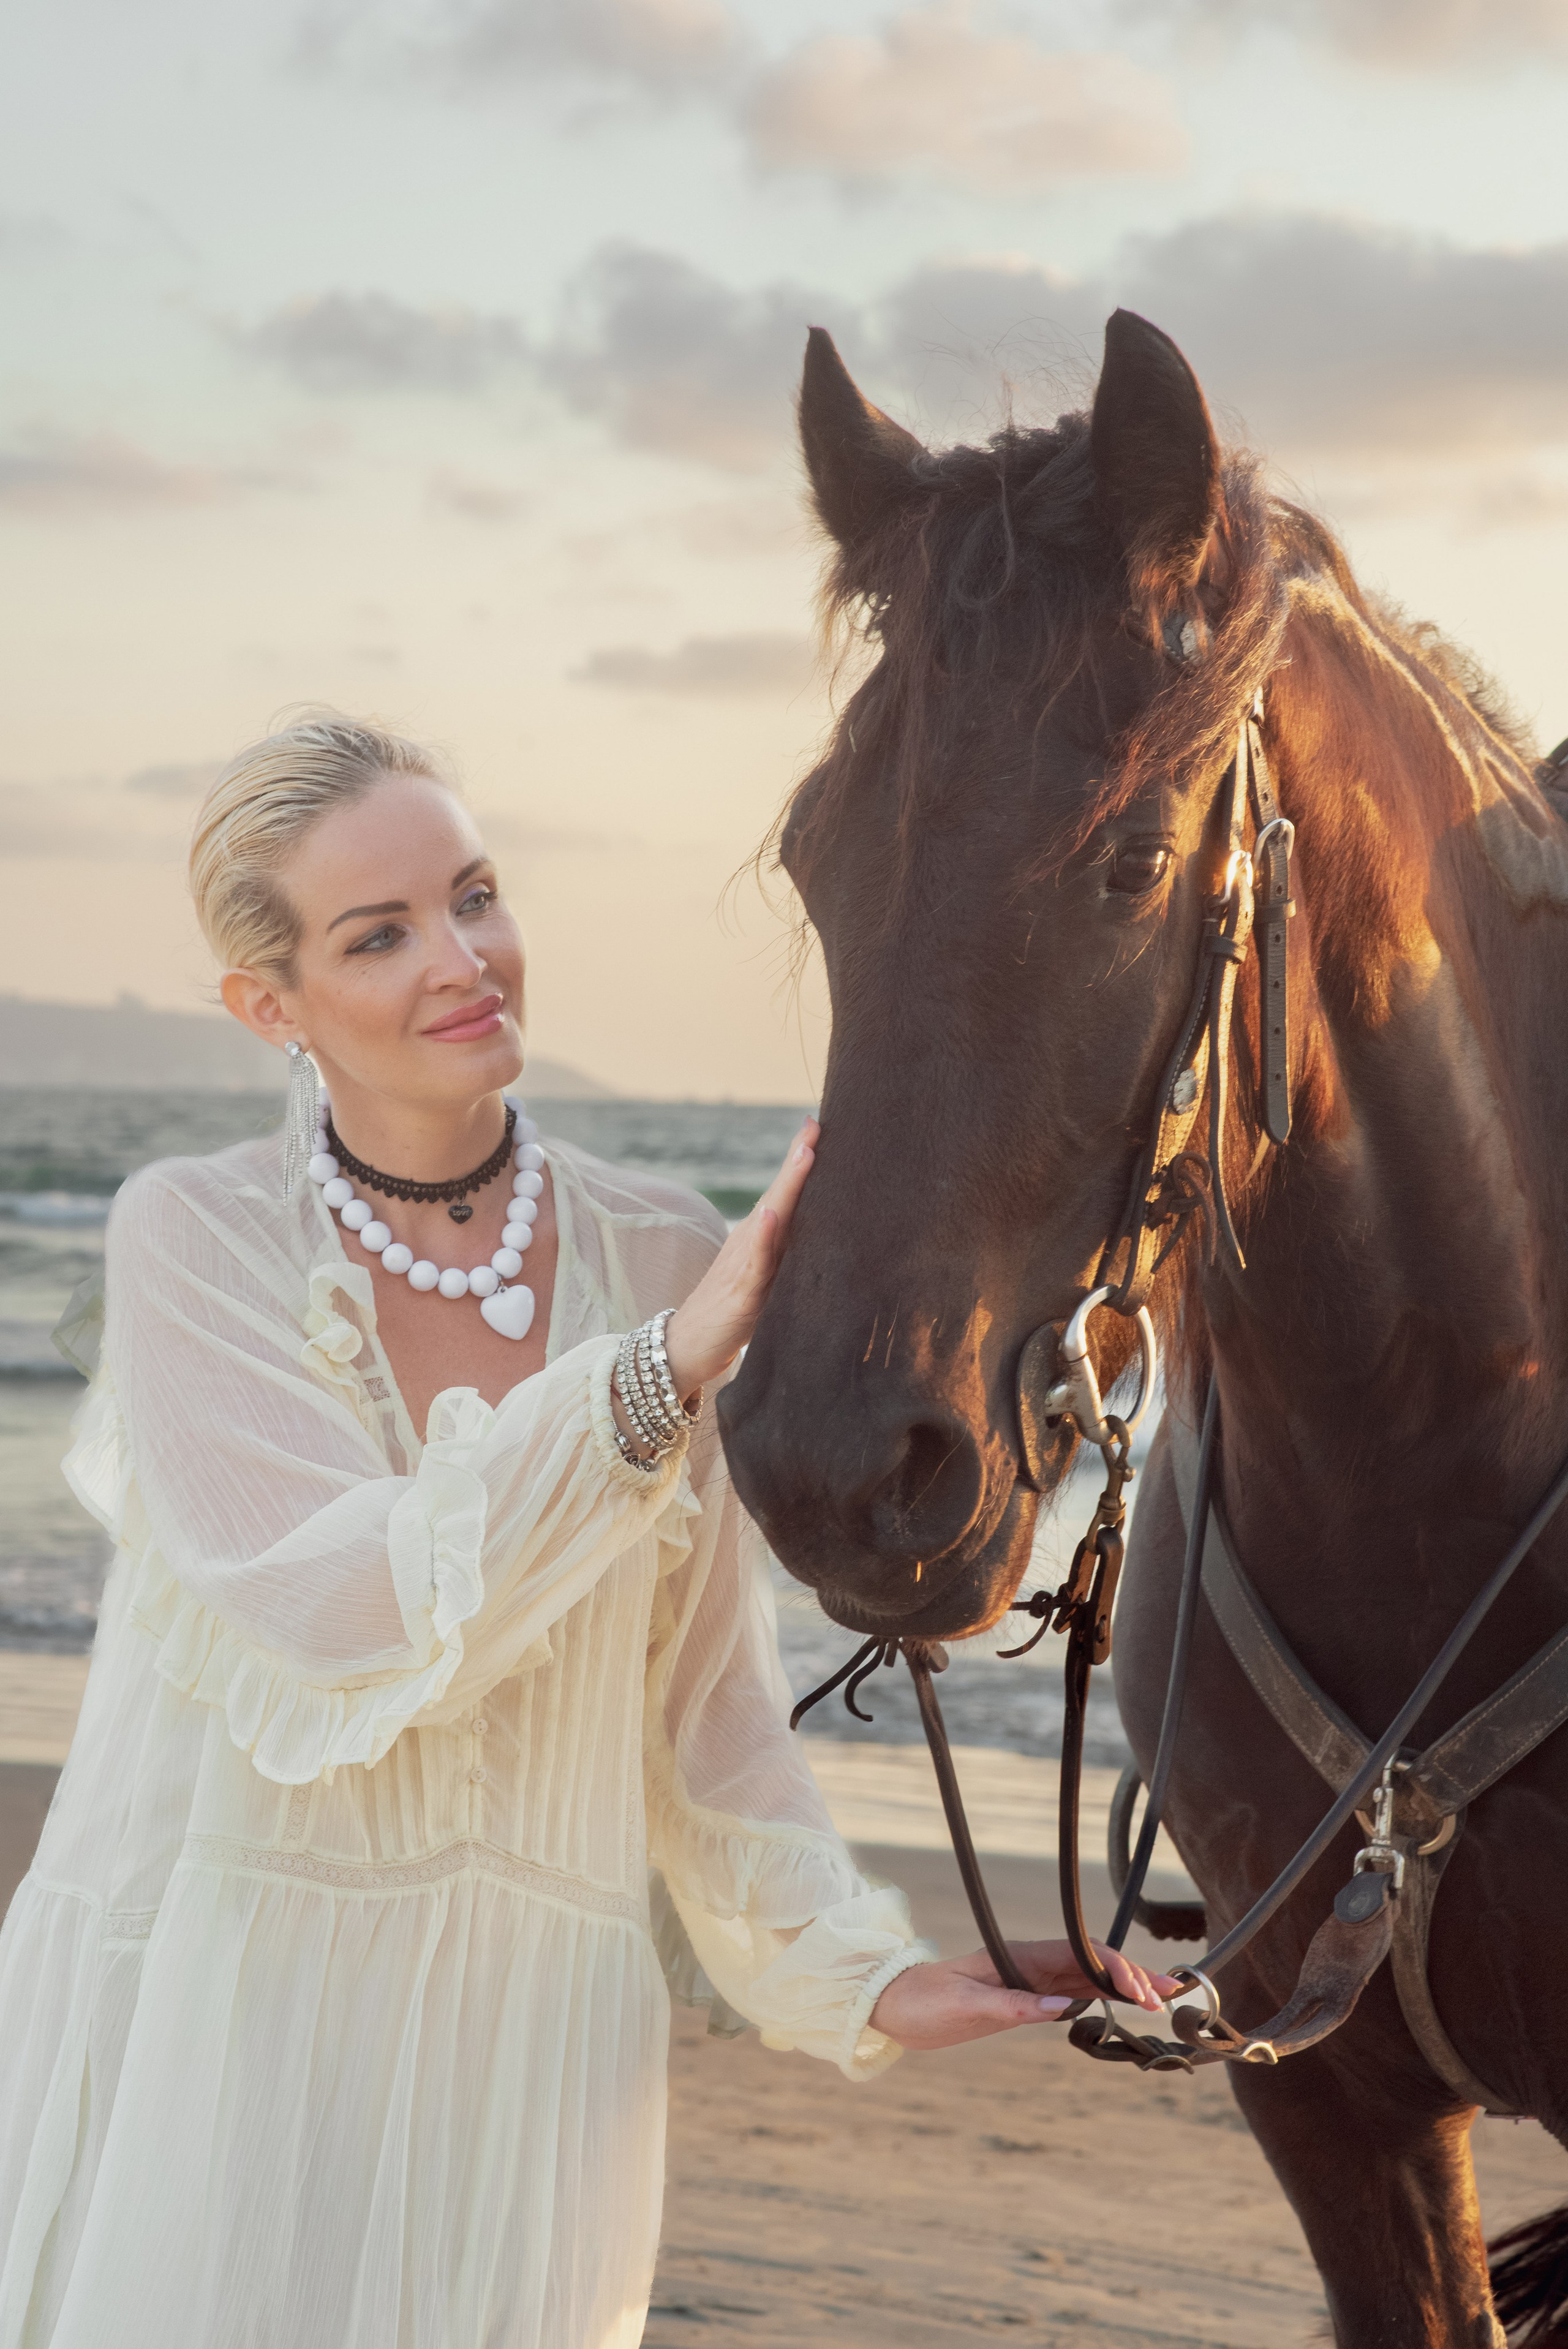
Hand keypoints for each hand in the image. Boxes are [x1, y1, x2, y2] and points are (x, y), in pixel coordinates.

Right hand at [663, 1120, 817, 1397]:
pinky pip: (753, 1262)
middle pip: (779, 1194)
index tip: (818, 1124)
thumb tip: (835, 1242)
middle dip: (799, 1160)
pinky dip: (761, 1237)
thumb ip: (792, 1260)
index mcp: (761, 1239)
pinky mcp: (739, 1293)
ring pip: (769, 1218)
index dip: (799, 1160)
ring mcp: (742, 1264)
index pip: (784, 1194)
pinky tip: (769, 1214)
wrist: (686, 1348)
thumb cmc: (732, 1316)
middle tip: (816, 1125)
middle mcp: (750, 1242)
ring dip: (787, 1185)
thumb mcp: (769, 1283)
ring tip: (804, 1153)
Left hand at [868, 1938, 1182, 2051]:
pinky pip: (1071, 1992)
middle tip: (1171, 1994)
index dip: (1117, 1970)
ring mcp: (1029, 1978)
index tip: (1144, 1994)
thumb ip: (1013, 2007)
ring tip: (1159, 2000)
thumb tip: (1063, 2008)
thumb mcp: (965, 2007)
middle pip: (1092, 1962)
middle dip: (1133, 1975)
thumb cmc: (924, 2003)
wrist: (893, 2005)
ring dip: (1123, 1985)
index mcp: (1020, 1957)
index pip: (1082, 1954)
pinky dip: (1101, 1996)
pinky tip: (1121, 2006)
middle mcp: (1030, 1963)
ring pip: (1087, 1976)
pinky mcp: (1024, 1996)